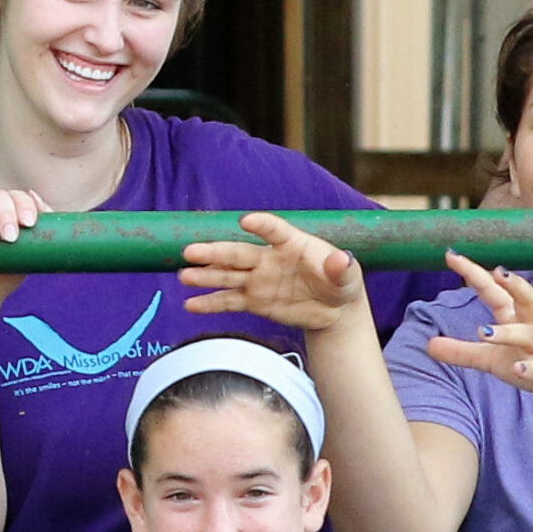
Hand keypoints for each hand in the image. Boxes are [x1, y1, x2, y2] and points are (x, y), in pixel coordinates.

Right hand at [178, 210, 367, 337]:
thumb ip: (343, 269)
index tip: (246, 222)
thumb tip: (341, 259)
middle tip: (190, 251)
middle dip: (214, 253)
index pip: (274, 230)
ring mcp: (259, 280)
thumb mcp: (348, 277)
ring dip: (205, 276)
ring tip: (184, 276)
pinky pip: (229, 302)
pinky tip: (190, 305)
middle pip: (238, 253)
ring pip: (227, 276)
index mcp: (292, 244)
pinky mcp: (255, 301)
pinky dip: (210, 304)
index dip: (261, 226)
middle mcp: (269, 259)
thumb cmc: (340, 283)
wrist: (334, 309)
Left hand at [421, 257, 532, 419]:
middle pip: (523, 298)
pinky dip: (530, 368)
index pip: (494, 291)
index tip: (452, 254)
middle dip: (509, 283)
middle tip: (491, 270)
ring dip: (507, 332)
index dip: (475, 273)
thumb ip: (462, 351)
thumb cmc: (531, 365)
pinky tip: (519, 369)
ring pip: (528, 334)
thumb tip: (428, 345)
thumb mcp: (491, 360)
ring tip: (483, 331)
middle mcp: (531, 327)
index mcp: (515, 319)